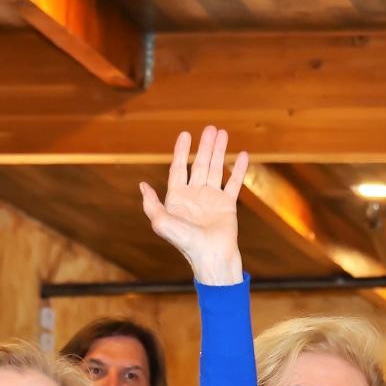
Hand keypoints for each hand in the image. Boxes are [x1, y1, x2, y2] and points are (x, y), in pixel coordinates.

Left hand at [140, 126, 246, 285]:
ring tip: (223, 134)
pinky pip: (234, 182)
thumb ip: (151, 205)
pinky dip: (238, 169)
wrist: (211, 256)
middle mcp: (194, 195)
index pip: (178, 168)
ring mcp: (211, 199)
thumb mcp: (162, 223)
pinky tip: (243, 155)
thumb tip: (142, 185)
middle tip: (211, 128)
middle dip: (204, 146)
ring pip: (216, 169)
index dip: (181, 151)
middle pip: (199, 164)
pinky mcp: (227, 204)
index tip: (185, 134)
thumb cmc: (185, 242)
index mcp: (177, 198)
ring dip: (219, 151)